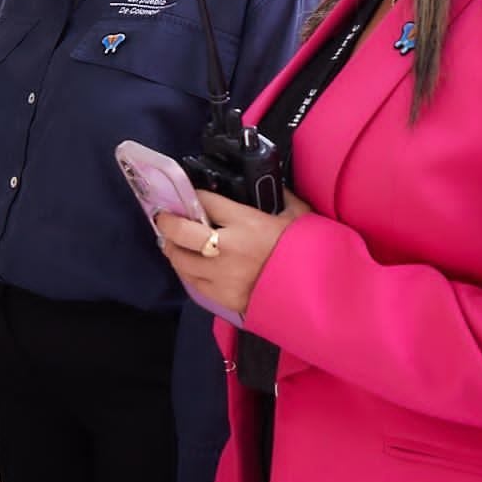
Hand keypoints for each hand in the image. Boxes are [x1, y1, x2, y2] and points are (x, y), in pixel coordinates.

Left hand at [154, 188, 310, 317]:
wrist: (317, 294)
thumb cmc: (307, 253)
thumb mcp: (298, 215)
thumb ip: (279, 196)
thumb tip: (268, 185)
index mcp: (248, 223)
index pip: (205, 201)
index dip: (194, 197)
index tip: (192, 197)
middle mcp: (229, 248)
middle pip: (180, 231)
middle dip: (166, 221)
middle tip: (164, 217)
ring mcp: (222, 275)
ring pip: (179, 259)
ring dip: (173, 248)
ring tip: (174, 242)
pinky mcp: (222, 297)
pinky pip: (191, 282)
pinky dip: (186, 270)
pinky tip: (190, 264)